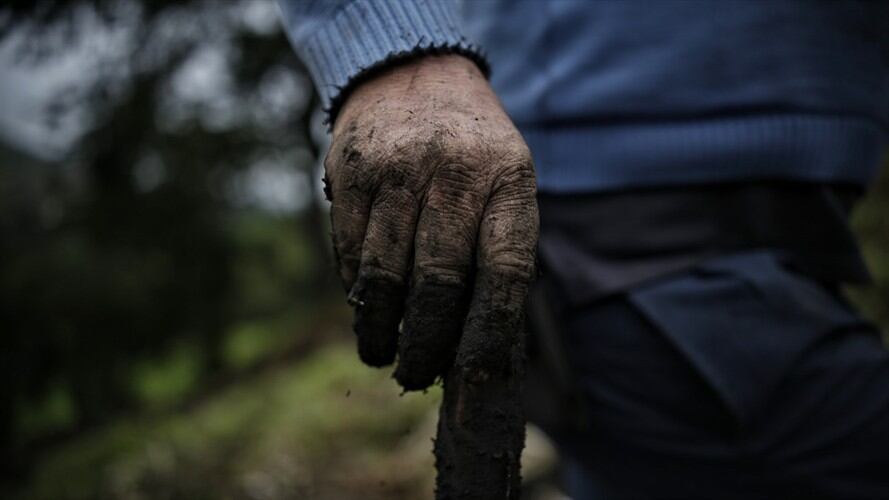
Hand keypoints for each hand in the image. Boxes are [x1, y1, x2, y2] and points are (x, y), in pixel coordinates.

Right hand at [325, 54, 537, 390]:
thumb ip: (498, 250)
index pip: (504, 273)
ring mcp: (397, 170)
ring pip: (383, 274)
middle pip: (436, 283)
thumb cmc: (472, 150)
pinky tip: (365, 305)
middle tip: (416, 375)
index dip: (486, 334)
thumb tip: (479, 343)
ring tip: (383, 352)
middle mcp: (454, 172)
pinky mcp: (351, 172)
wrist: (413, 73)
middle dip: (424, 344)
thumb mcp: (506, 182)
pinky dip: (356, 289)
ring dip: (380, 327)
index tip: (471, 378)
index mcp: (507, 181)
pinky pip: (348, 250)